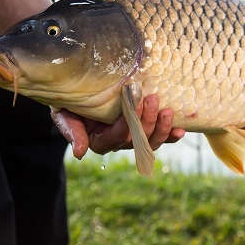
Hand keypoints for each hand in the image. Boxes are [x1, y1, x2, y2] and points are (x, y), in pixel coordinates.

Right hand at [51, 94, 184, 158]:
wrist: (79, 91)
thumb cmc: (71, 101)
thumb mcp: (64, 112)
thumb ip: (71, 130)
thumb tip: (80, 153)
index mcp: (99, 141)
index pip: (118, 136)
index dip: (129, 121)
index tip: (135, 99)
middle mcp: (118, 142)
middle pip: (138, 139)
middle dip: (147, 120)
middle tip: (152, 98)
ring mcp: (134, 138)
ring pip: (152, 141)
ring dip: (162, 128)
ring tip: (168, 111)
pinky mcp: (146, 131)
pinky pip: (161, 138)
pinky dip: (171, 135)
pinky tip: (180, 130)